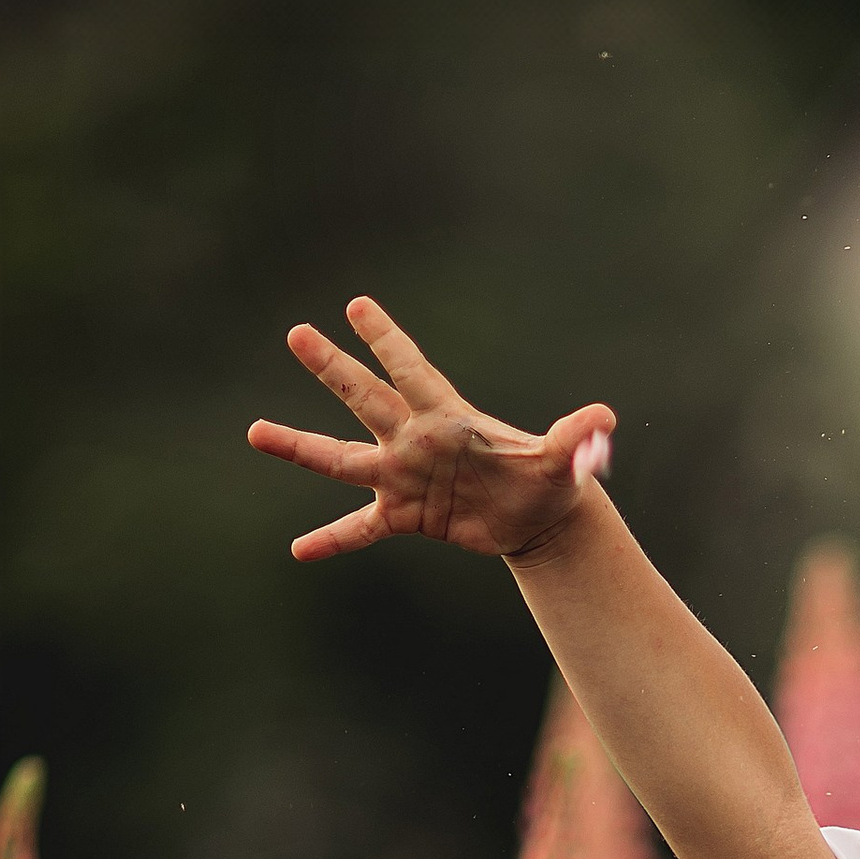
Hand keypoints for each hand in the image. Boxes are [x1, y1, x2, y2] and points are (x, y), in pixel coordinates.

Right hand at [247, 296, 616, 563]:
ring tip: (254, 432)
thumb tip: (605, 421)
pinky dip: (332, 540)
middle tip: (297, 333)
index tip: (356, 306)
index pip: (412, 370)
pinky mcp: (405, 516)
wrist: (536, 518)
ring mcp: (403, 477)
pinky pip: (360, 528)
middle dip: (333, 367)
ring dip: (299, 447)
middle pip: (365, 398)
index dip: (387, 340)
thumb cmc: (548, 481)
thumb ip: (577, 439)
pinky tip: (299, 552)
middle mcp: (415, 440)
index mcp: (448, 417)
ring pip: (341, 460)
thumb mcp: (565, 462)